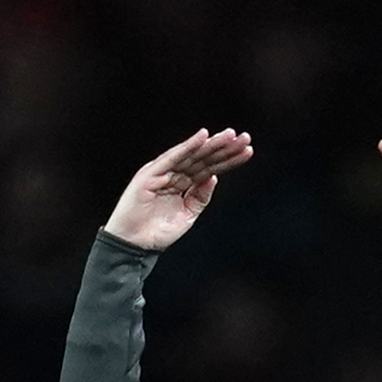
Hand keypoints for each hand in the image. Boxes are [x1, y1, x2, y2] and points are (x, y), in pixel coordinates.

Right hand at [104, 128, 252, 251]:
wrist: (134, 245)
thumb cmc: (156, 232)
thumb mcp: (187, 215)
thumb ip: (200, 197)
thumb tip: (214, 177)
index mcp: (183, 184)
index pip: (210, 168)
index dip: (228, 159)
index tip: (247, 150)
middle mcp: (174, 174)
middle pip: (204, 158)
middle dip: (224, 148)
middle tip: (245, 137)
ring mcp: (163, 172)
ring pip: (192, 155)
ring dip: (211, 144)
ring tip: (230, 135)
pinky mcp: (152, 173)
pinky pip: (173, 157)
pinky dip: (188, 146)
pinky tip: (203, 137)